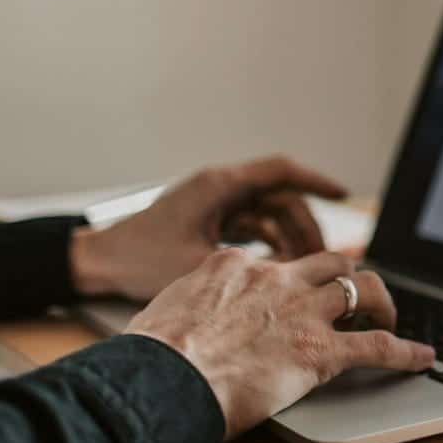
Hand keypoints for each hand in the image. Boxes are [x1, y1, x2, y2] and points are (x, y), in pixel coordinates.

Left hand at [70, 155, 346, 299]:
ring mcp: (215, 202)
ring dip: (289, 237)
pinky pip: (253, 223)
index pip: (281, 171)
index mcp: (220, 185)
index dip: (316, 181)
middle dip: (306, 225)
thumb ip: (252, 265)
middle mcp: (221, 187)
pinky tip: (279, 267)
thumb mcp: (201, 263)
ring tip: (303, 267)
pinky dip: (269, 242)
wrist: (98, 262)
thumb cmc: (139, 259)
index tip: (343, 194)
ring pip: (269, 212)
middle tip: (324, 257)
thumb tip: (295, 271)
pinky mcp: (210, 218)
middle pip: (280, 196)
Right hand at [126, 249, 434, 439]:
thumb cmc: (151, 356)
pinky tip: (423, 358)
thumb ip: (195, 302)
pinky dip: (406, 352)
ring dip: (382, 302)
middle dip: (348, 275)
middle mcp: (275, 280)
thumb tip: (194, 314)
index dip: (295, 278)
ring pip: (362, 288)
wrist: (160, 380)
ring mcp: (301, 312)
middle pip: (331, 262)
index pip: (277, 262)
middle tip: (355, 295)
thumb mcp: (167, 309)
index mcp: (234, 266)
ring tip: (391, 316)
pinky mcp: (320, 351)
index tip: (299, 288)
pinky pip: (377, 346)